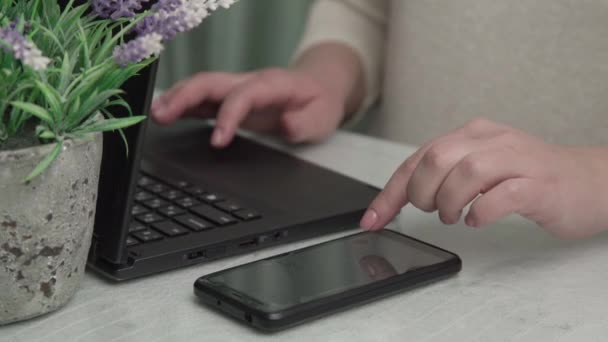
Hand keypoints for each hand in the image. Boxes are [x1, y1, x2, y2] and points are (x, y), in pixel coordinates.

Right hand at [151, 69, 347, 147]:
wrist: (319, 88)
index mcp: (271, 84)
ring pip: (201, 86)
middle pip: (211, 82)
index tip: (218, 141)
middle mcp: (249, 82)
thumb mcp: (323, 116)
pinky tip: (166, 115)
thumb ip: (306, 123)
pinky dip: (183, 104)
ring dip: (177, 98)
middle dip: (184, 97)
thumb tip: (287, 125)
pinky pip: (203, 98)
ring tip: (155, 115)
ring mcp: (238, 89)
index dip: (228, 116)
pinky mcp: (231, 99)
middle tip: (162, 116)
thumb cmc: (319, 102)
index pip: (243, 95)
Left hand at [360, 118, 607, 238]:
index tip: (372, 219)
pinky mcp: (539, 183)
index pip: (418, 158)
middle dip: (421, 192)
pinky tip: (477, 220)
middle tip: (432, 210)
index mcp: (473, 135)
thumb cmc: (530, 178)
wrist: (592, 181)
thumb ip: (446, 174)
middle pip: (436, 157)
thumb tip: (405, 194)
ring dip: (448, 202)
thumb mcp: (481, 168)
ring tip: (454, 216)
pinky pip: (501, 195)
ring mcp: (518, 159)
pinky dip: (480, 212)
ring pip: (466, 172)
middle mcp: (492, 140)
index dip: (390, 192)